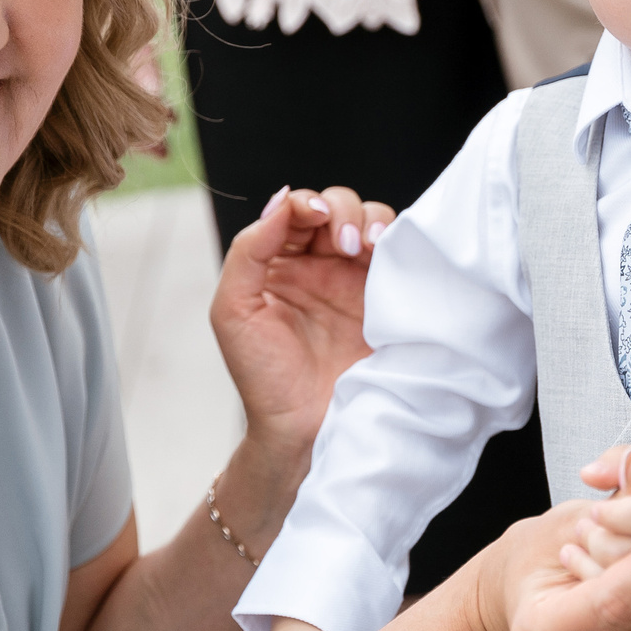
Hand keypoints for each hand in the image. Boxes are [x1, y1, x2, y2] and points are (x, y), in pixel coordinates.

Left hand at [208, 185, 395, 460]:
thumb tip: (279, 202)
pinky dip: (395, 239)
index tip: (313, 216)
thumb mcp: (234, 311)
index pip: (293, 212)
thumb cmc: (264, 377)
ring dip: (369, 220)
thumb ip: (248, 252)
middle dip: (340, 210)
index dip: (305, 203)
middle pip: (335, 207)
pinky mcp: (385, 299)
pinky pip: (396, 254)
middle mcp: (317, 265)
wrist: (306, 428)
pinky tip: (385, 251)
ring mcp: (354, 280)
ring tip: (364, 246)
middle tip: (343, 243)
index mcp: (277, 263)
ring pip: (369, 222)